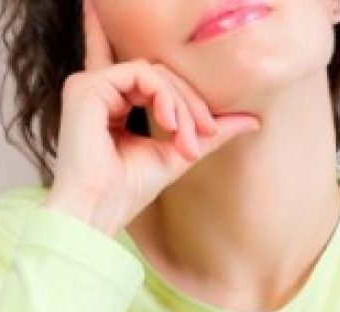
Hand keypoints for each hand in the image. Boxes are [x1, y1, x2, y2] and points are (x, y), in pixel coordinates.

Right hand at [42, 0, 260, 234]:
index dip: (175, 86)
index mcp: (112, 104)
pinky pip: (141, 73)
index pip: (145, 77)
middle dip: (190, 104)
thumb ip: (208, 133)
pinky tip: (169, 124)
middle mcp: (99, 91)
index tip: (205, 127)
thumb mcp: (178, 153)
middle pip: (161, 75)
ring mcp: (90, 87)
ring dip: (181, 104)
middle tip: (203, 136)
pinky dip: (164, 96)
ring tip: (184, 139)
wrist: (98, 211)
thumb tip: (252, 120)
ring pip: (154, 73)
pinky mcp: (87, 86)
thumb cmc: (128, 191)